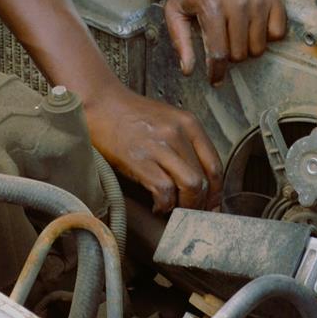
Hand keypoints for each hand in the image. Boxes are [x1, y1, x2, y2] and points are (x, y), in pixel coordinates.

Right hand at [84, 84, 222, 213]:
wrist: (100, 104)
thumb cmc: (132, 115)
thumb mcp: (167, 120)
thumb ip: (186, 145)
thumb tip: (200, 182)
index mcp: (189, 123)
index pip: (215, 165)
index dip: (216, 192)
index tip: (210, 205)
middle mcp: (178, 133)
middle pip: (204, 180)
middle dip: (200, 204)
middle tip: (191, 213)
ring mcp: (159, 146)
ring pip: (191, 186)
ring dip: (185, 206)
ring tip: (175, 210)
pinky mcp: (140, 159)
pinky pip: (164, 191)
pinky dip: (163, 205)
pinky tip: (156, 205)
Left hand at [164, 0, 286, 84]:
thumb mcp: (177, 6)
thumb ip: (179, 39)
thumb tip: (189, 70)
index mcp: (211, 9)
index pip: (219, 54)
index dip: (217, 73)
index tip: (216, 80)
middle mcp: (237, 6)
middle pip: (239, 55)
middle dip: (230, 56)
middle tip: (224, 41)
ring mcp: (258, 2)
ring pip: (258, 48)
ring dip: (247, 47)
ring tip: (237, 33)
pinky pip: (277, 34)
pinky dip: (267, 36)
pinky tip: (254, 26)